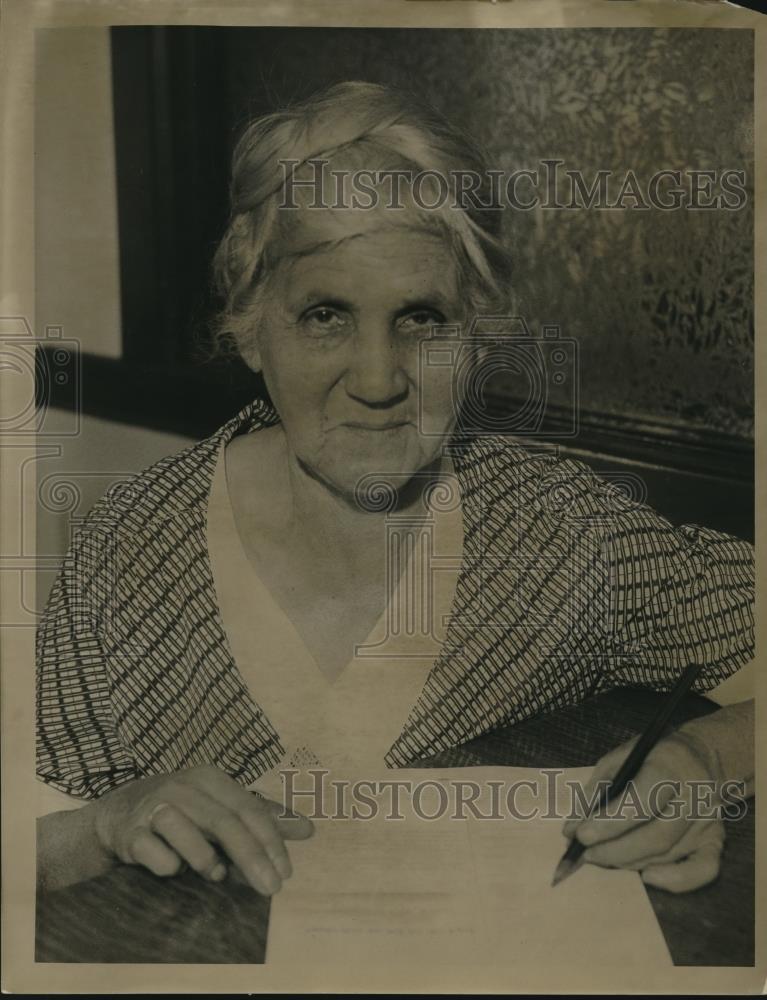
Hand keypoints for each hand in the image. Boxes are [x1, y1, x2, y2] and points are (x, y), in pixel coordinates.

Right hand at [90, 765, 313, 893]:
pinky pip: (154, 854)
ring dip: (205, 860)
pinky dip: (168, 866)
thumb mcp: (222, 809)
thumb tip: (309, 829)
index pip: (249, 809)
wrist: (119, 816)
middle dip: (251, 858)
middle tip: (271, 889)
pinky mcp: (130, 833)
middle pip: (224, 822)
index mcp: (210, 778)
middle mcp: (182, 787)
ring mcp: (153, 808)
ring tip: (214, 875)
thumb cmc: (184, 813)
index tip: (286, 873)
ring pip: (186, 832)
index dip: (270, 841)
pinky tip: (172, 869)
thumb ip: (264, 819)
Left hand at [562, 729, 725, 892]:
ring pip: (668, 854)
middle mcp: (694, 796)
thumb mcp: (619, 759)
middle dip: (614, 850)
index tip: (580, 834)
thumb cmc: (650, 757)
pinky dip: (675, 881)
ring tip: (600, 857)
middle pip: (656, 836)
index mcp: (669, 766)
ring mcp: (708, 821)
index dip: (609, 822)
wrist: (697, 757)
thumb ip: (595, 791)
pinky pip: (703, 870)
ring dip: (629, 862)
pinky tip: (647, 877)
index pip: (641, 801)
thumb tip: (571, 830)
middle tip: (585, 854)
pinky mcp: (717, 840)